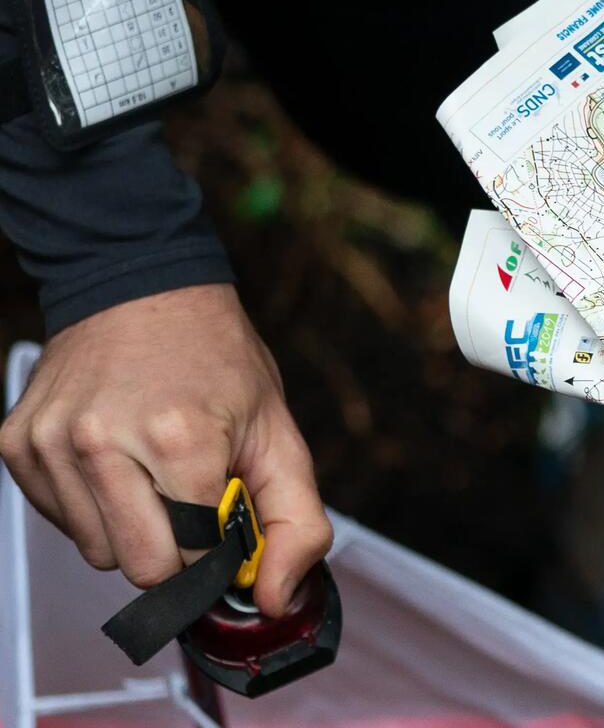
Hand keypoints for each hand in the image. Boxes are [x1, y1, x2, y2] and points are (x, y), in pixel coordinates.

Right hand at [0, 284, 331, 617]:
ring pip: (97, 552)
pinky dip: (93, 505)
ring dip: (133, 526)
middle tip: (190, 492)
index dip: (217, 542)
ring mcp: (53, 444)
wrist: (142, 284)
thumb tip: (277, 597)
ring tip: (152, 465)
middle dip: (176, 545)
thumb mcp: (277, 428)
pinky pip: (61, 521)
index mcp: (178, 439)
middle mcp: (103, 443)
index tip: (223, 510)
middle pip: (141, 569)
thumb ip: (296, 518)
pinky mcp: (19, 444)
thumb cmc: (215, 356)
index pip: (194, 560)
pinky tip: (116, 456)